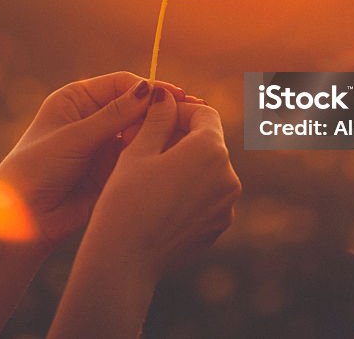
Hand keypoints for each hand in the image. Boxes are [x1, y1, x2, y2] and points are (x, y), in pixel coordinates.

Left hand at [0, 72, 190, 247]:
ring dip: (162, 133)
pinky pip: (140, 158)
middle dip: (162, 111)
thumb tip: (148, 89)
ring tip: (189, 136)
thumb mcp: (73, 138)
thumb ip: (112, 116)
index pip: (122, 84)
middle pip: (136, 108)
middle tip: (194, 113)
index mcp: (76, 100)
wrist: (20, 221)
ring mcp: (104, 146)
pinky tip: (175, 157)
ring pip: (141, 133)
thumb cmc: (35, 170)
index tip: (175, 96)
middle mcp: (92, 119)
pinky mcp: (113, 172)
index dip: (150, 89)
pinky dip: (155, 156)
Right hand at [81, 89, 241, 280]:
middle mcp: (229, 177)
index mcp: (211, 150)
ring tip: (151, 170)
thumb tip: (165, 94)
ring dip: (186, 163)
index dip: (180, 110)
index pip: (205, 113)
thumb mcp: (137, 151)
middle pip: (209, 142)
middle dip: (182, 137)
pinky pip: (208, 196)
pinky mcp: (218, 227)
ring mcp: (227, 205)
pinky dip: (190, 190)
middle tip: (147, 142)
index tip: (156, 117)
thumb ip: (158, 119)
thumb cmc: (126, 199)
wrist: (124, 259)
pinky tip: (160, 198)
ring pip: (209, 170)